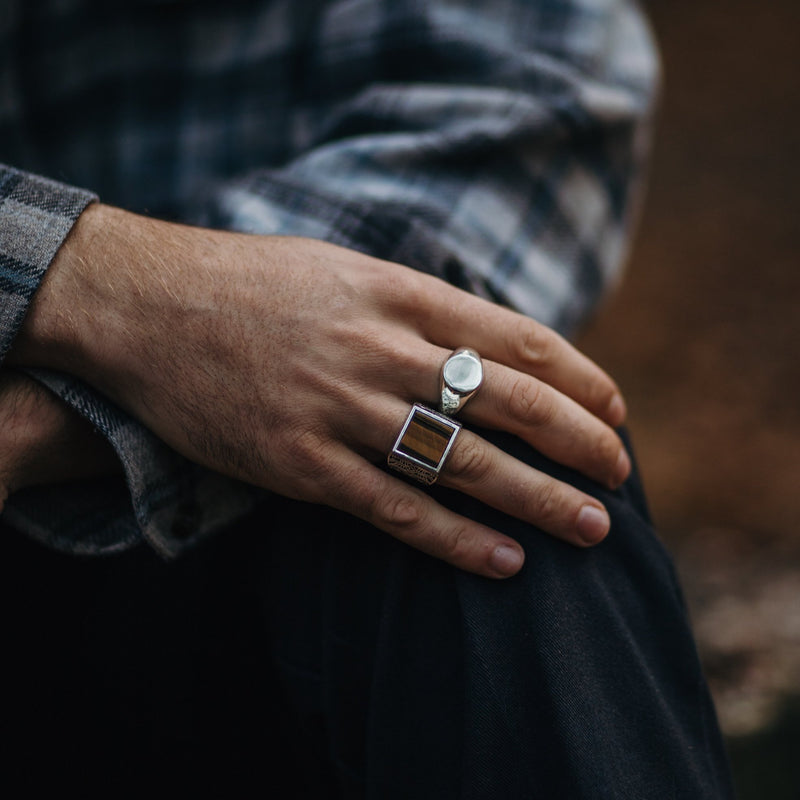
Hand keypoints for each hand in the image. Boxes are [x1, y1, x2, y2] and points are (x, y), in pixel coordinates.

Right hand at [13, 204, 629, 576]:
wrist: (147, 306)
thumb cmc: (250, 284)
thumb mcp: (346, 270)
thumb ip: (415, 305)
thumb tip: (481, 341)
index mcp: (399, 293)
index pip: (519, 339)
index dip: (580, 379)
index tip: (614, 411)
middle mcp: (381, 350)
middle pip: (510, 401)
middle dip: (579, 441)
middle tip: (621, 475)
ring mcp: (341, 410)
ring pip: (464, 462)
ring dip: (537, 499)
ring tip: (590, 528)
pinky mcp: (301, 465)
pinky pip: (396, 510)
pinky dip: (457, 539)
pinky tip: (505, 562)